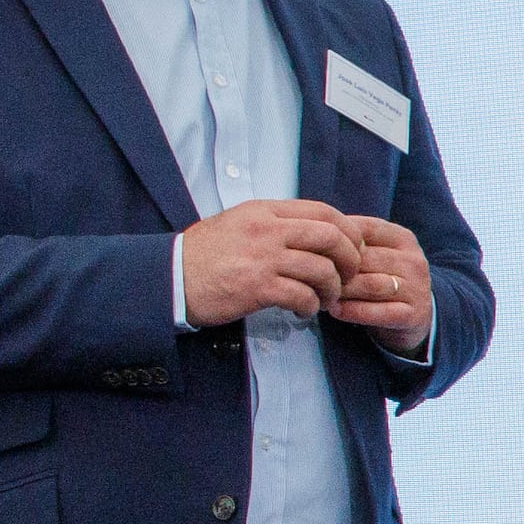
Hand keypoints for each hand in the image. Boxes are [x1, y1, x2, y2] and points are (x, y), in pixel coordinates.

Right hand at [178, 199, 351, 326]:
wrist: (170, 277)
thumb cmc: (205, 254)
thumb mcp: (239, 224)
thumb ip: (276, 224)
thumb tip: (316, 232)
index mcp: (264, 211)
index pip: (323, 211)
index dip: (348, 232)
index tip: (353, 249)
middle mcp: (266, 230)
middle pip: (331, 237)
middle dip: (350, 260)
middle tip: (347, 277)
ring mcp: (262, 258)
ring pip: (321, 270)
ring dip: (331, 289)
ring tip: (324, 299)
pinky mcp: (257, 287)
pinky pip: (302, 296)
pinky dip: (310, 307)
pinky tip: (303, 311)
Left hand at [326, 211, 434, 346]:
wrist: (416, 315)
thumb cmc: (383, 278)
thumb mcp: (375, 253)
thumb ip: (351, 241)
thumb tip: (313, 230)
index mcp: (403, 239)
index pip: (365, 229)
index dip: (336, 238)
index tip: (314, 248)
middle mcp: (414, 261)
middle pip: (366, 259)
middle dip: (335, 268)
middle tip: (310, 275)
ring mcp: (417, 289)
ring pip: (371, 285)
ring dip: (341, 291)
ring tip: (320, 293)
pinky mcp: (414, 315)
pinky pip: (379, 312)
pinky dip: (353, 312)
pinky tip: (335, 311)